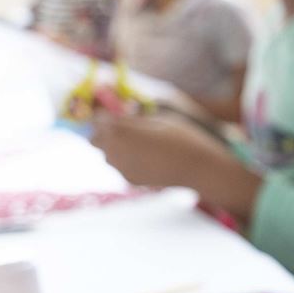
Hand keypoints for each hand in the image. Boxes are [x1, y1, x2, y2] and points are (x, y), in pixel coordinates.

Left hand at [89, 111, 258, 215]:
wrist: (199, 168)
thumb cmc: (182, 137)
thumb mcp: (158, 119)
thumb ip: (134, 119)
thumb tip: (121, 115)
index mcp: (120, 131)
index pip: (97, 119)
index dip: (104, 115)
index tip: (113, 112)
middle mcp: (115, 151)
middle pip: (95, 139)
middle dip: (105, 132)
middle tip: (124, 127)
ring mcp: (121, 168)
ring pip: (106, 154)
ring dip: (115, 147)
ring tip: (139, 143)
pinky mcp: (130, 180)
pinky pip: (120, 166)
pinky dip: (126, 160)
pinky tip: (147, 158)